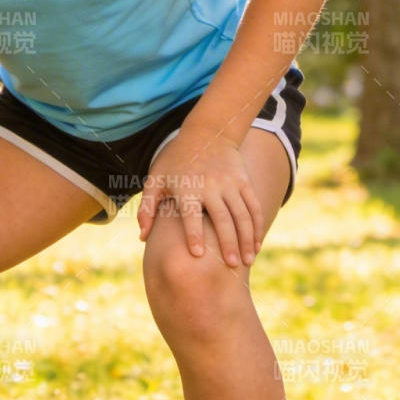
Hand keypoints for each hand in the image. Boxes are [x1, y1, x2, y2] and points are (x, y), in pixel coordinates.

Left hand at [137, 129, 261, 266]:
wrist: (207, 132)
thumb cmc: (176, 160)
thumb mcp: (156, 178)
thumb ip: (147, 208)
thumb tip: (142, 237)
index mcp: (187, 188)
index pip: (191, 214)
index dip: (193, 234)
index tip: (198, 255)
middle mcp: (211, 186)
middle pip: (222, 218)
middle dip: (228, 243)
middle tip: (231, 266)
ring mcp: (230, 183)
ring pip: (242, 215)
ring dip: (246, 239)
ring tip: (248, 261)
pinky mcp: (244, 182)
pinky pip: (253, 206)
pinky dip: (257, 226)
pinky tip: (256, 245)